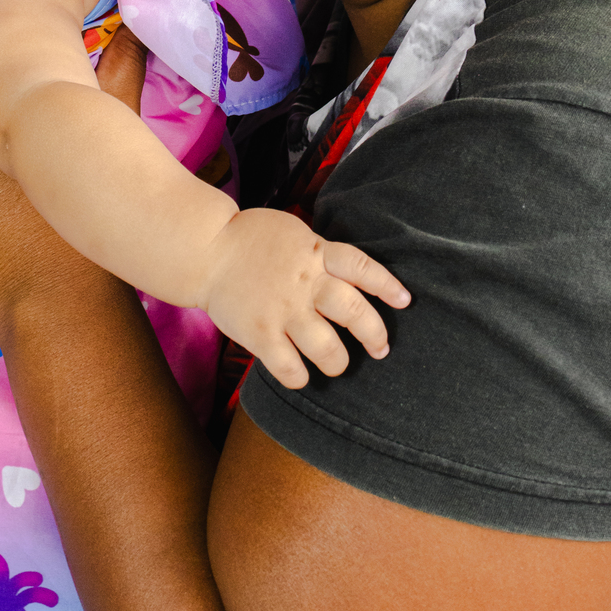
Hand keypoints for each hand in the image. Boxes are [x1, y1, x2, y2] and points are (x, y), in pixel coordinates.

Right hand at [200, 208, 409, 389]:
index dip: (387, 285)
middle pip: (353, 310)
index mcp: (315, 253)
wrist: (206, 250)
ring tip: (338, 364)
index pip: (362, 267)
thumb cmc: (252, 240)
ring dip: (339, 362)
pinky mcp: (260, 333)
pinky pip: (289, 368)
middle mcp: (304, 282)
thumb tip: (352, 275)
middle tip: (380, 347)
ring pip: (327, 347)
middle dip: (374, 334)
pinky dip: (300, 377)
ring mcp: (282, 310)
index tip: (404, 301)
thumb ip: (322, 253)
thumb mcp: (295, 233)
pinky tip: (301, 375)